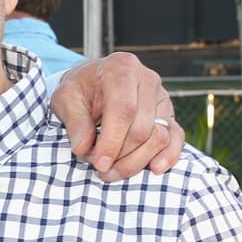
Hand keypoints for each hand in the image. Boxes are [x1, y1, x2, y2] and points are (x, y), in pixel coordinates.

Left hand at [50, 52, 183, 179]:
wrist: (94, 80)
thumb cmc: (79, 89)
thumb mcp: (65, 98)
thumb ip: (73, 121)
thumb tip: (83, 148)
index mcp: (121, 69)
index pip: (124, 110)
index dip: (112, 141)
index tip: (99, 163)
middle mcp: (147, 79)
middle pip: (141, 128)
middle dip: (120, 155)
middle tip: (99, 167)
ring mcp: (161, 96)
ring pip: (159, 136)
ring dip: (137, 161)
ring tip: (113, 172)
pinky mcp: (168, 112)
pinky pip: (176, 136)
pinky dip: (169, 155)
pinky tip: (155, 169)